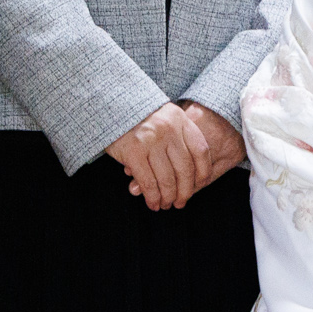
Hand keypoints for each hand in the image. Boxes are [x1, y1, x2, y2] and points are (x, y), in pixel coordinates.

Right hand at [110, 102, 238, 210]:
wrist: (109, 107)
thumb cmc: (139, 117)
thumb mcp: (164, 117)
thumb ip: (179, 136)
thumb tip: (193, 173)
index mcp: (180, 120)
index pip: (200, 150)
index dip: (203, 171)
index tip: (200, 184)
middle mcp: (168, 129)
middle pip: (185, 168)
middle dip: (185, 191)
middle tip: (181, 202)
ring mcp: (151, 141)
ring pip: (167, 179)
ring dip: (168, 197)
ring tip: (166, 205)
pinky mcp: (133, 152)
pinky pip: (148, 182)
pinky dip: (152, 197)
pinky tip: (153, 203)